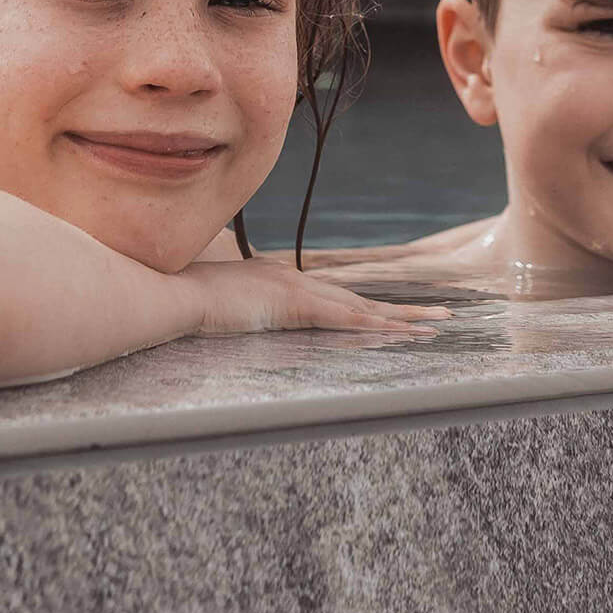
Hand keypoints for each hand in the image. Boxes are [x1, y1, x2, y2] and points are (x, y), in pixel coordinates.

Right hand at [181, 259, 450, 336]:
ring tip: (438, 324)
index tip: (389, 315)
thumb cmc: (183, 300)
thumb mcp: (215, 304)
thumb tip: (225, 315)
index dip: (364, 307)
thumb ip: (230, 307)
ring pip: (363, 307)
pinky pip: (347, 318)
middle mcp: (295, 280)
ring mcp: (298, 290)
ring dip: (403, 318)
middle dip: (399, 310)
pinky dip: (378, 325)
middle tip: (437, 316)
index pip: (332, 298)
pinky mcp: (297, 305)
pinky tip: (403, 332)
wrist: (174, 291)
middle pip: (358, 299)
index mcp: (278, 281)